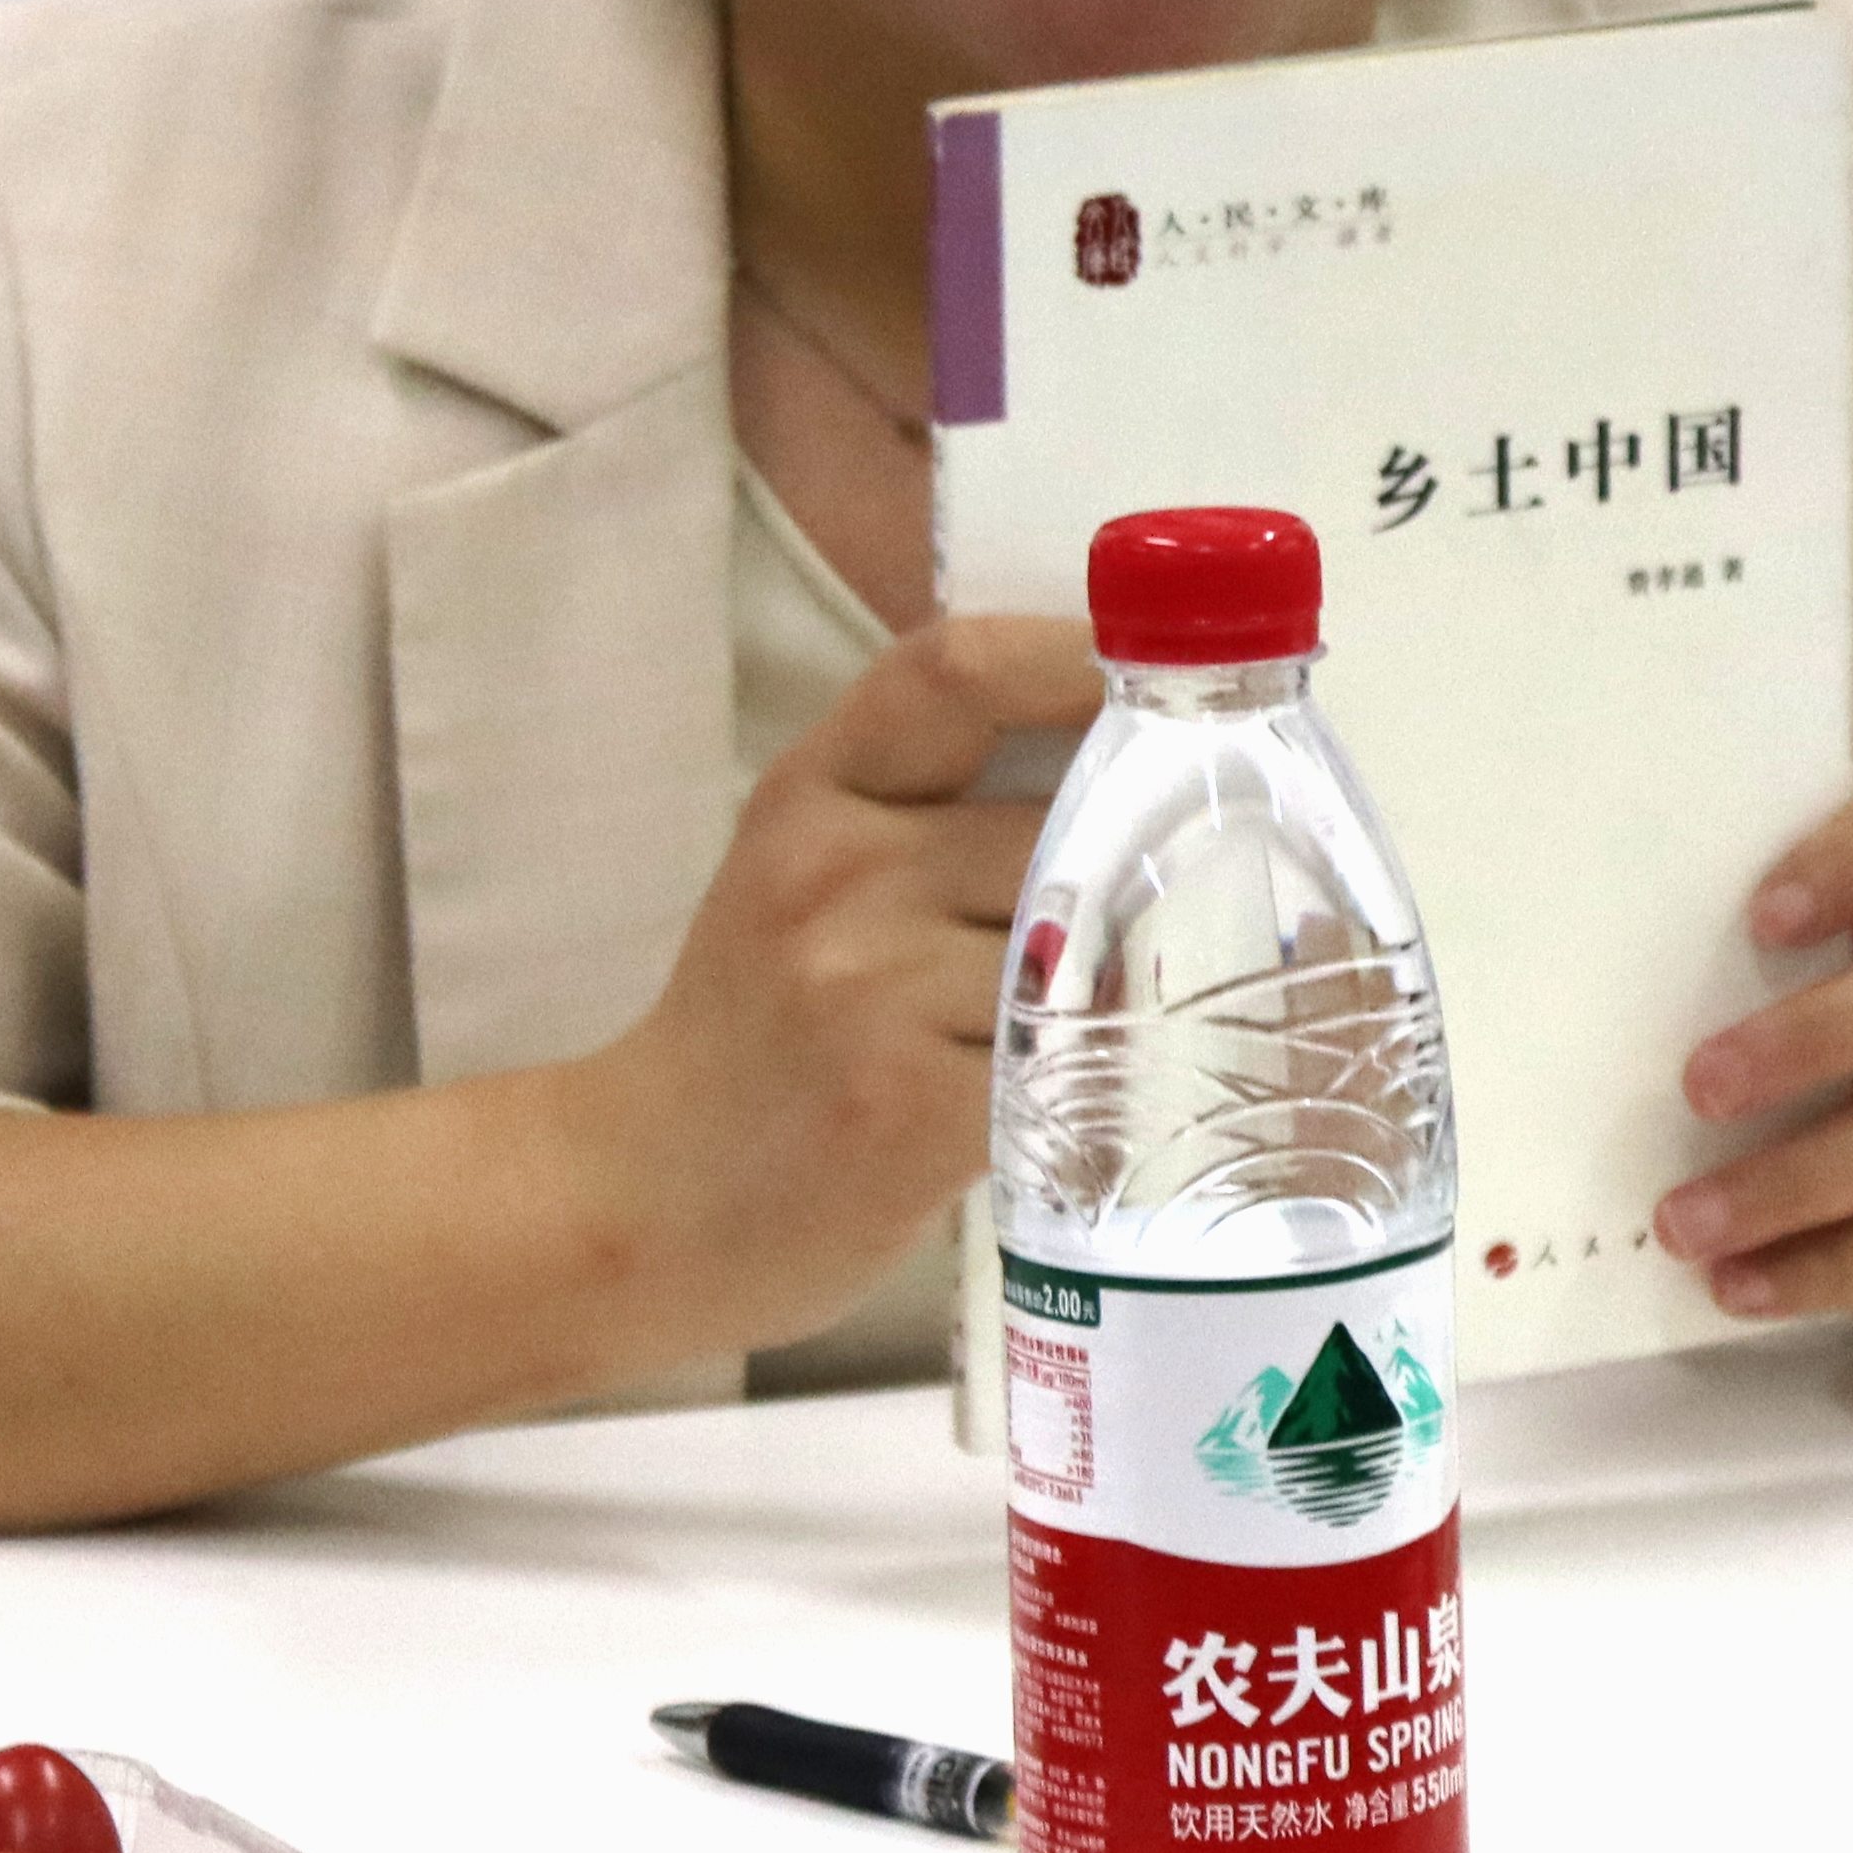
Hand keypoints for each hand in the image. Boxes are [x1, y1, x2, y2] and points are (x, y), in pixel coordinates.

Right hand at [572, 615, 1103, 1353]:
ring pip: (1078, 948)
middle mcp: (834, 868)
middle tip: (1201, 904)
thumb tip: (1136, 761)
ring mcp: (865, 986)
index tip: (1167, 678)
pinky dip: (1098, 1084)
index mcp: (814, 790)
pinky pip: (1063, 1065)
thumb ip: (937, 811)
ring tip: (1124, 1024)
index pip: (956, 668)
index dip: (1075, 656)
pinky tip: (1088, 1103)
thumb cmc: (764, 1027)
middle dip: (1138, 872)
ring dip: (1123, 989)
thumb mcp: (808, 876)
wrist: (650, 1197)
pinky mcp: (905, 1103)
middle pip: (1061, 824)